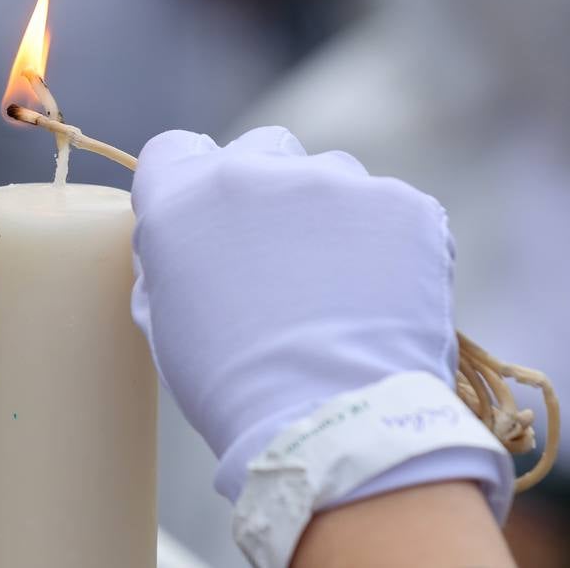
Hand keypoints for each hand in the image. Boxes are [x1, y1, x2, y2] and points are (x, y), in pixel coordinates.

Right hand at [131, 127, 505, 508]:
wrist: (331, 419)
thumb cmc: (231, 384)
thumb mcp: (168, 318)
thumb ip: (173, 258)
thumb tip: (191, 242)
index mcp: (183, 198)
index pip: (174, 151)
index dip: (189, 181)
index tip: (207, 217)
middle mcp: (253, 171)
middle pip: (258, 149)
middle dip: (266, 190)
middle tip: (281, 256)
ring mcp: (333, 181)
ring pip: (330, 175)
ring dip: (330, 213)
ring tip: (340, 285)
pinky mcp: (401, 204)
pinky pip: (390, 210)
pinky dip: (388, 244)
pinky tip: (383, 298)